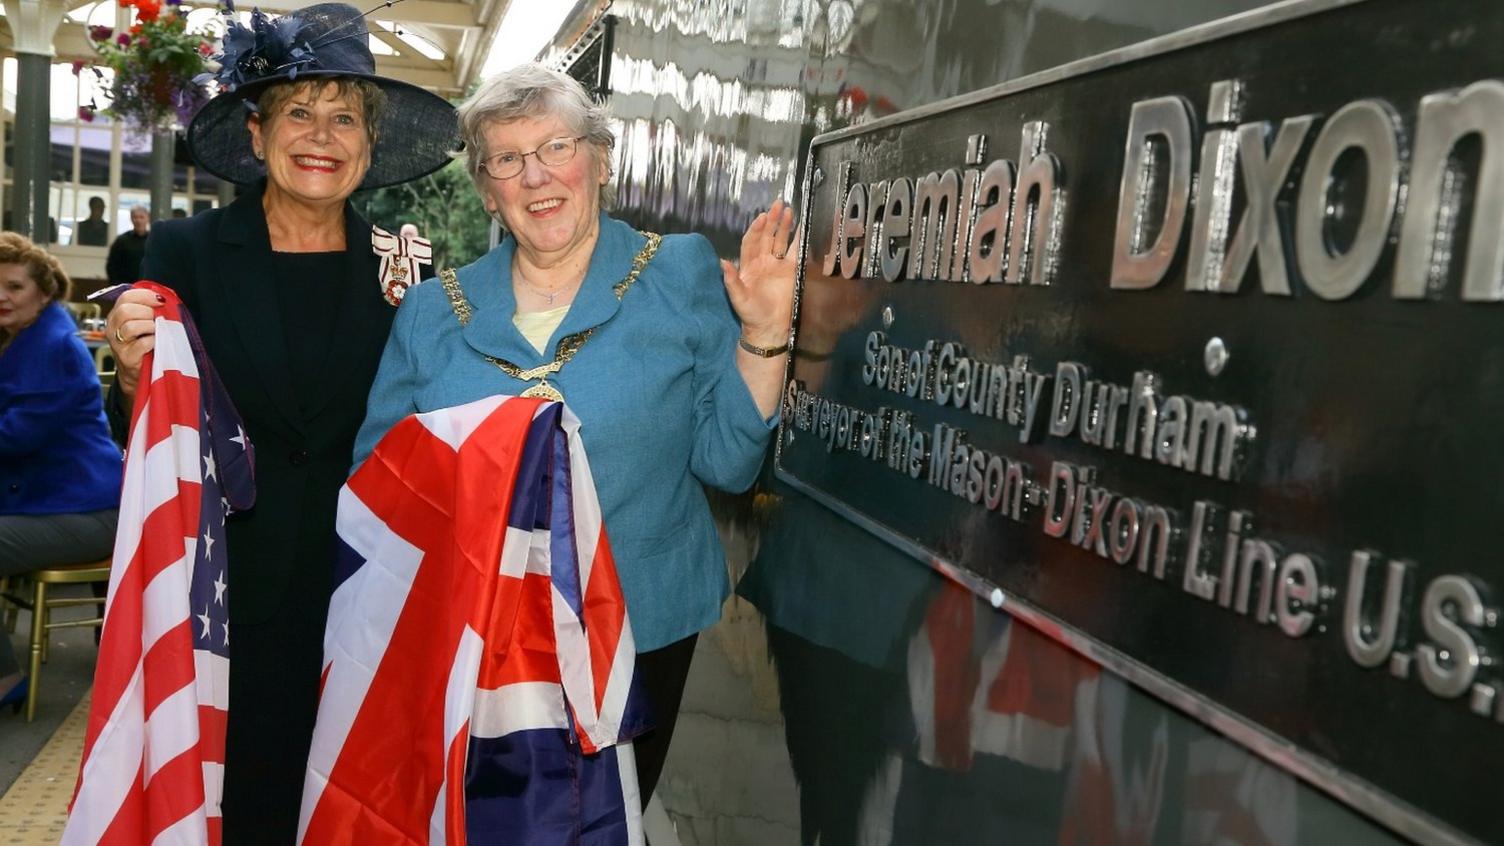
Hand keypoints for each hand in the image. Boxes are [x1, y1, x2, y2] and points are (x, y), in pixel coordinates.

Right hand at [105, 288, 165, 395]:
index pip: (126, 297)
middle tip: (157, 319)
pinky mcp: (126, 357)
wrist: (139, 372)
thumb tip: (163, 299)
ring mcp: (117, 343)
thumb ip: (149, 309)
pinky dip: (153, 341)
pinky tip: (156, 343)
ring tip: (156, 331)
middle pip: (125, 310)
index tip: (160, 300)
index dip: (145, 296)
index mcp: (117, 315)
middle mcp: (112, 328)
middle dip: (147, 312)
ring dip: (150, 326)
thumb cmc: (144, 345)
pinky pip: (142, 343)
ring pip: (131, 326)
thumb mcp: (143, 323)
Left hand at [722, 199, 796, 346]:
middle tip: (778, 204)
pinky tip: (802, 227)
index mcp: (749, 265)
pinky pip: (794, 252)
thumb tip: (722, 262)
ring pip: (780, 241)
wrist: (769, 328)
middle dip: (772, 220)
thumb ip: (731, 281)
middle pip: (767, 236)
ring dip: (784, 226)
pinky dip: (798, 240)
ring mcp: (777, 265)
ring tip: (789, 211)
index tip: (762, 218)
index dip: (756, 229)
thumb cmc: (751, 314)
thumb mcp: (738, 298)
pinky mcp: (791, 271)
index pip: (752, 241)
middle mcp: (763, 261)